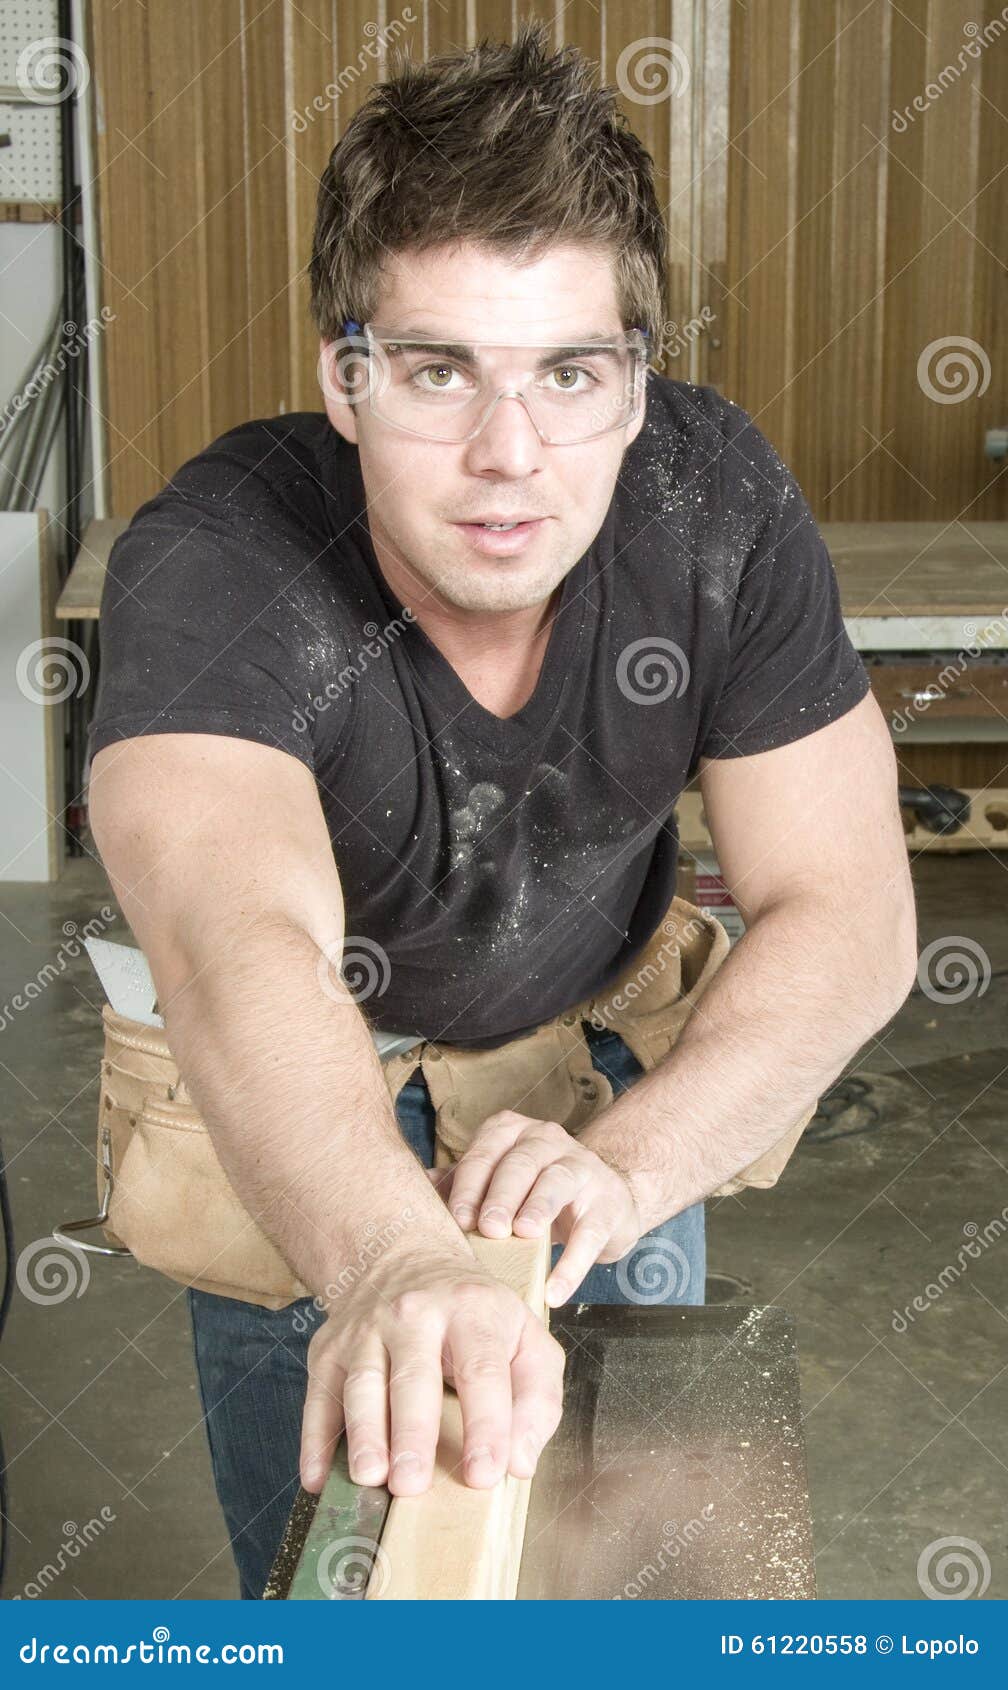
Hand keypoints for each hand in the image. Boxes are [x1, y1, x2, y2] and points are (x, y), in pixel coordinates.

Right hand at [299, 1240, 564, 1498]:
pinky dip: (314, 1439)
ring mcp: (366, 1329)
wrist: (402, 1256)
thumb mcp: (524, 1336)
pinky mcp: (330, 1348)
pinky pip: (318, 1395)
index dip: (486, 1424)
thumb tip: (520, 1463)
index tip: (485, 1474)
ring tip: (371, 1478)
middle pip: (414, 1375)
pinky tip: (318, 1477)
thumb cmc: (473, 1313)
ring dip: (364, 1434)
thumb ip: (537, 1399)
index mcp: (472, 1311)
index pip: (482, 1370)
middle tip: (413, 1483)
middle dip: (413, 1431)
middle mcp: (415, 1314)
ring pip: (362, 1383)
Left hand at [432, 1111, 642, 1306]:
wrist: (604, 1197)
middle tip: (488, 1227)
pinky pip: (591, 1231)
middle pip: (521, 1163)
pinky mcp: (609, 1202)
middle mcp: (547, 1140)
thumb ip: (460, 1185)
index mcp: (511, 1133)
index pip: (485, 1153)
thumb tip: (415, 1192)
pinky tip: (554, 1290)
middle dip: (501, 1194)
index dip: (470, 1185)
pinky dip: (572, 1264)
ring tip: (524, 1234)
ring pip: (557, 1181)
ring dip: (538, 1208)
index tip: (457, 1218)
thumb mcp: (497, 1181)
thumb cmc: (534, 1191)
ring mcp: (582, 1167)